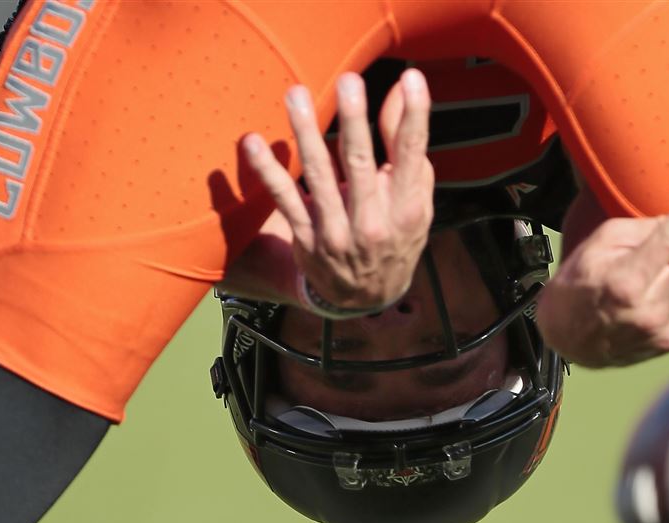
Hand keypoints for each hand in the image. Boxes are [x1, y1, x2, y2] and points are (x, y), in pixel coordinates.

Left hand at [241, 69, 434, 312]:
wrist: (367, 296)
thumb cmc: (395, 234)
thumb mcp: (413, 197)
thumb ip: (404, 145)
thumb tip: (401, 91)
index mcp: (407, 207)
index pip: (413, 154)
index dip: (415, 116)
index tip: (411, 79)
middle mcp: (374, 222)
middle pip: (362, 163)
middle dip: (354, 120)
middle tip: (348, 81)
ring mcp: (337, 232)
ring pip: (319, 175)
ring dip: (305, 133)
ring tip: (296, 95)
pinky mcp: (307, 238)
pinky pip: (285, 199)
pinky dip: (267, 171)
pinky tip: (253, 144)